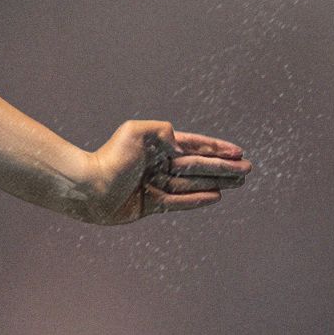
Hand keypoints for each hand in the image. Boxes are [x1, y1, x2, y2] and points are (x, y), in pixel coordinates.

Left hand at [70, 121, 250, 224]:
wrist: (86, 188)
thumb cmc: (109, 159)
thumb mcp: (135, 132)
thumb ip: (161, 130)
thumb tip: (179, 144)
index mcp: (155, 147)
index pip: (192, 146)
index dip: (216, 148)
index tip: (238, 152)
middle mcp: (156, 165)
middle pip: (197, 166)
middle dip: (223, 167)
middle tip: (247, 170)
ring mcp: (153, 185)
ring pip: (192, 184)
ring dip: (216, 182)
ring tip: (238, 182)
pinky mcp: (148, 205)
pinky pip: (179, 202)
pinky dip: (198, 199)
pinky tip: (217, 196)